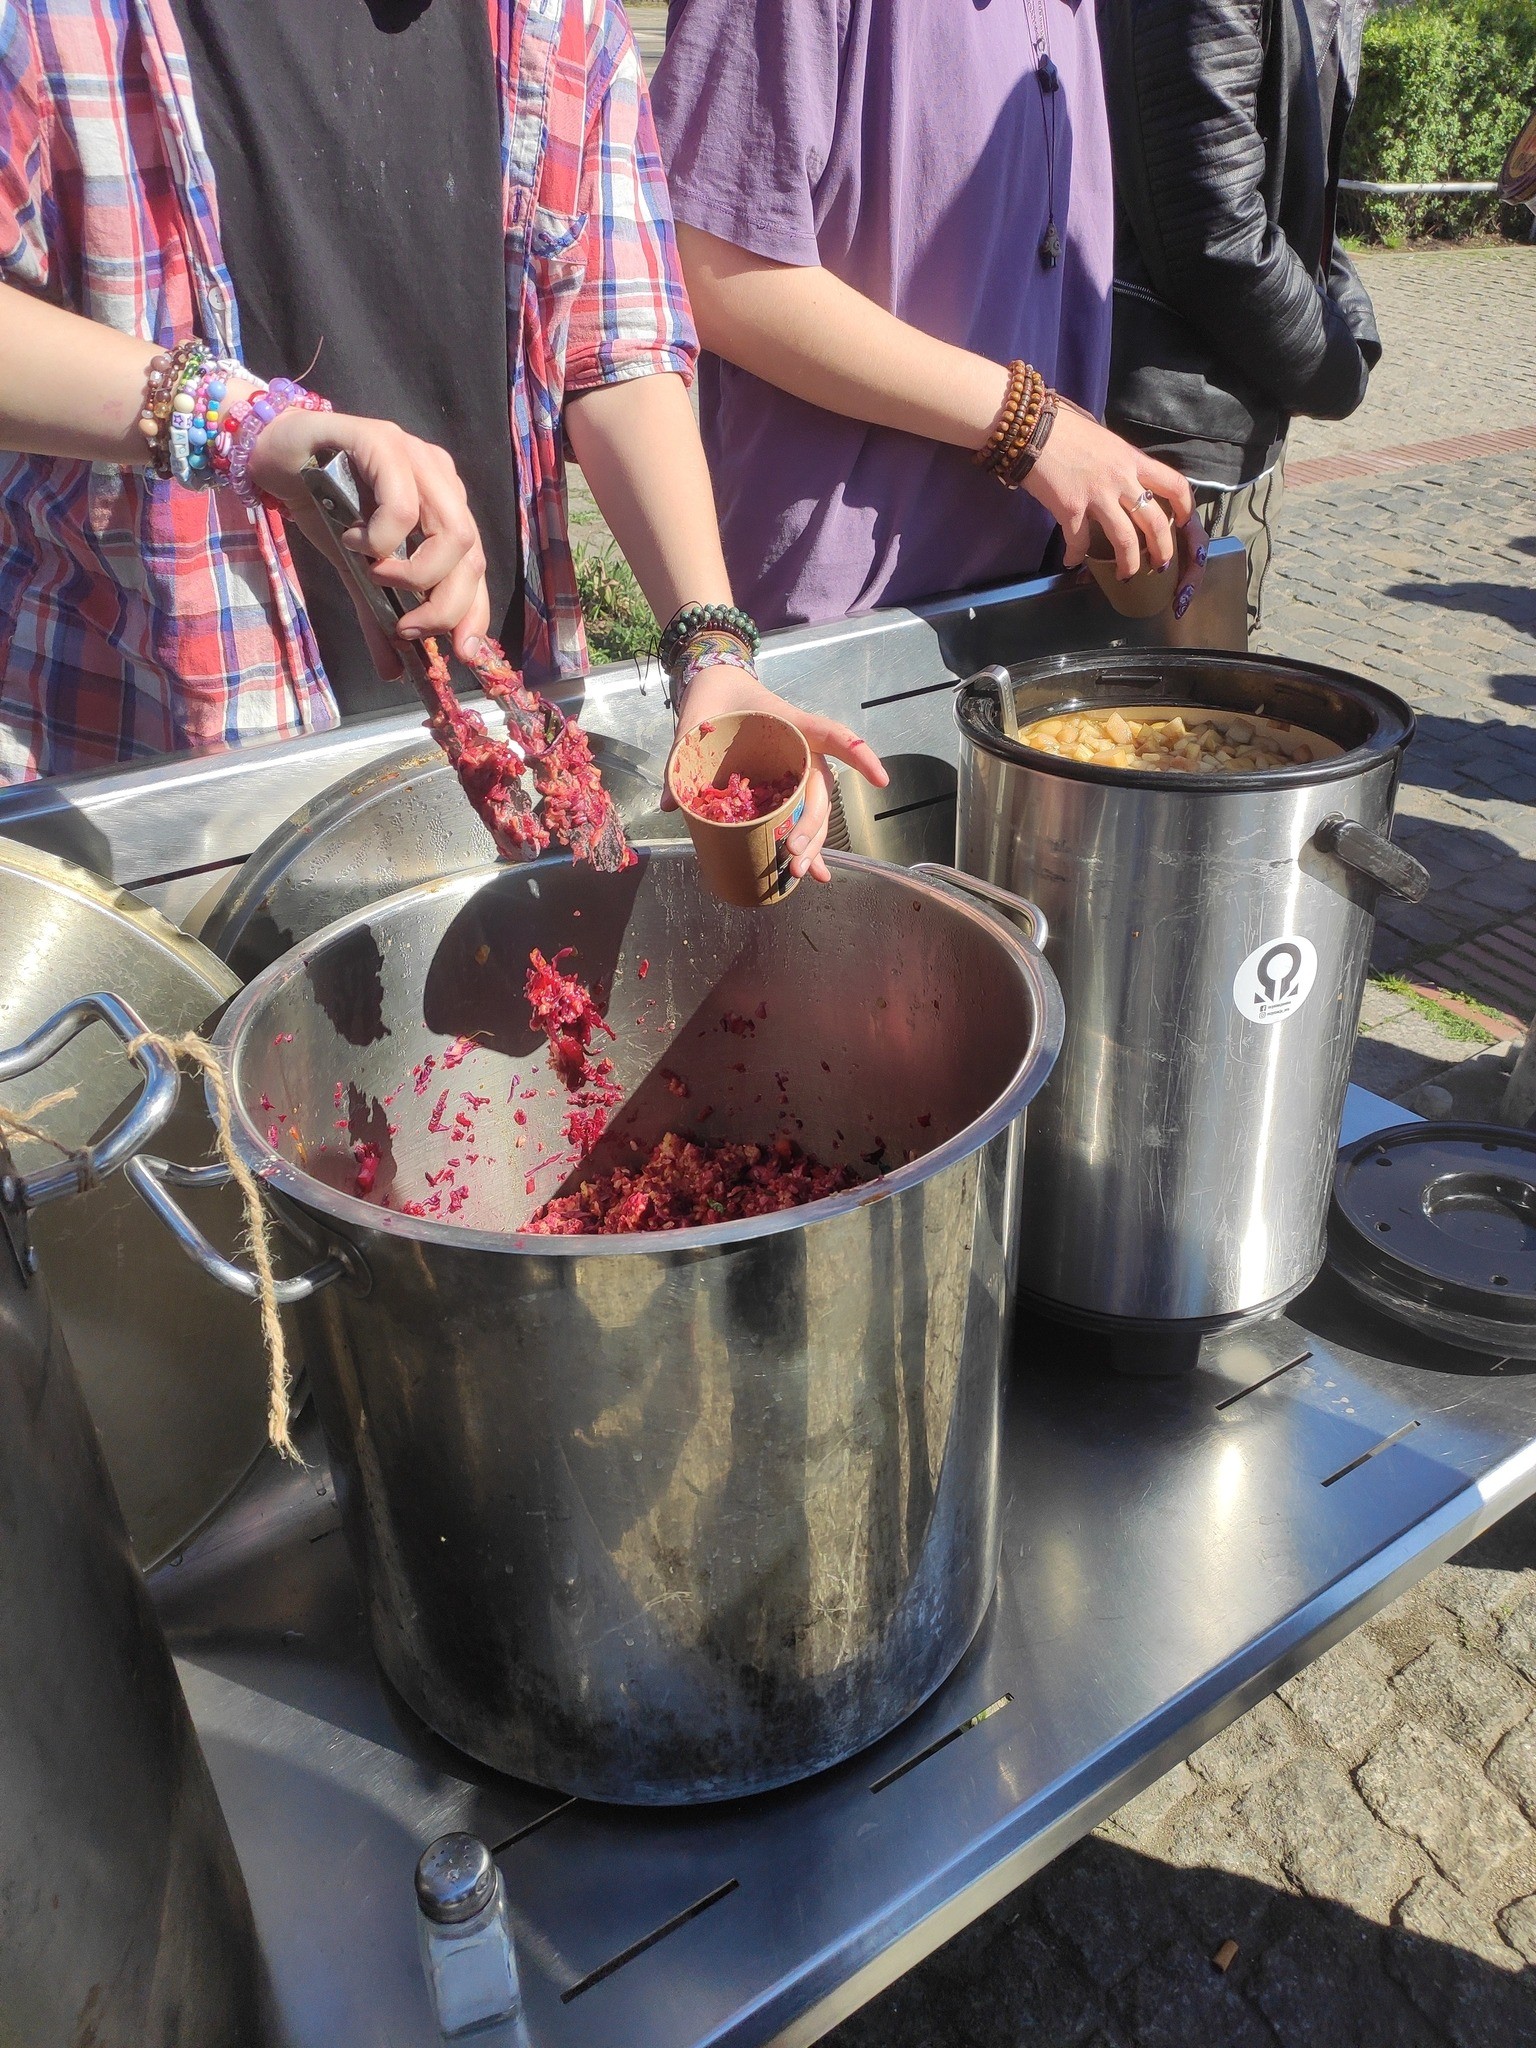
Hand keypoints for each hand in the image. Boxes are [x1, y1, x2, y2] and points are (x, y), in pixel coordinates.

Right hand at [245, 400, 490, 677]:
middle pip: (472, 554)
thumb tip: (394, 672)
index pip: (477, 566)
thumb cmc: (321, 504)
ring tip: (374, 574)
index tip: (461, 654)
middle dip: (444, 606)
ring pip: (452, 532)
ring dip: (414, 574)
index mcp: (445, 505)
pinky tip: (354, 541)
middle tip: (404, 626)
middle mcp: (440, 478)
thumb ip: (379, 615)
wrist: (272, 455)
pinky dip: (382, 538)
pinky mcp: (380, 440)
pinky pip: (402, 503)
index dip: (474, 613)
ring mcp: (415, 455)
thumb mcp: (356, 571)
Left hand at [663, 666, 889, 883]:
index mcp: (788, 723)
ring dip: (813, 843)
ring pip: (815, 809)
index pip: (831, 736)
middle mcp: (800, 749)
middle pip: (820, 790)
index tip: (880, 781)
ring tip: (801, 874)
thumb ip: (680, 758)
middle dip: (814, 826)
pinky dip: (809, 844)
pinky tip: (814, 874)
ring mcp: (794, 768)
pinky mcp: (784, 784)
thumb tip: (670, 804)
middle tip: (794, 855)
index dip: (859, 757)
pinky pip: (801, 815)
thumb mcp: (694, 720)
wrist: (717, 684)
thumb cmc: (714, 697)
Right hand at [1024, 405, 1209, 617]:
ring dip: (1128, 563)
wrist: (1030, 427)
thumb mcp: (1104, 439)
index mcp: (1132, 458)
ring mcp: (1097, 495)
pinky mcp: (1070, 508)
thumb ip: (1117, 460)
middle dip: (1162, 549)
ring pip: (1125, 539)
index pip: (1173, 484)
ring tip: (1126, 575)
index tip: (1183, 522)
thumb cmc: (1065, 427)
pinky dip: (1075, 555)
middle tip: (1160, 565)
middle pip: (1154, 521)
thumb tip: (1121, 475)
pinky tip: (1071, 561)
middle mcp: (1121, 478)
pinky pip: (1079, 541)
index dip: (1185, 507)